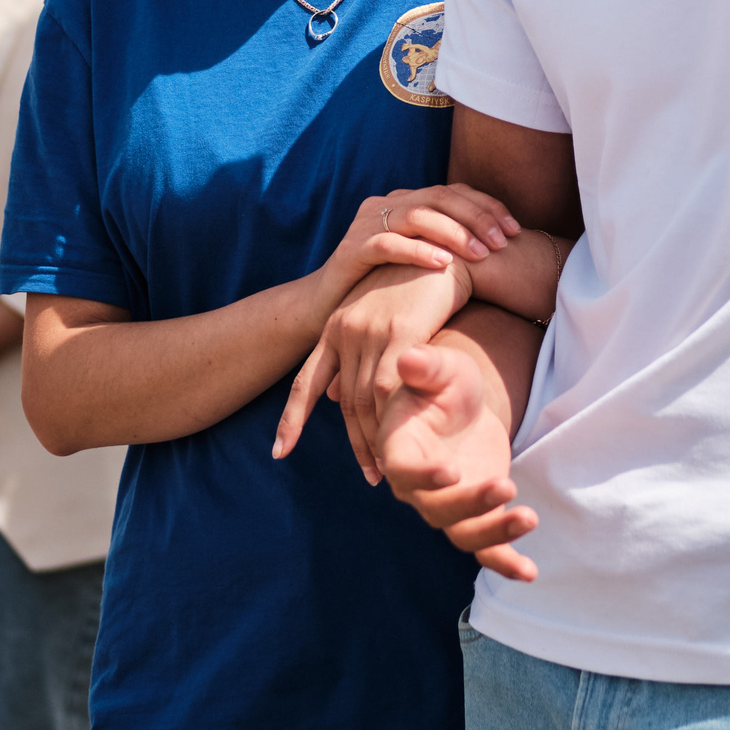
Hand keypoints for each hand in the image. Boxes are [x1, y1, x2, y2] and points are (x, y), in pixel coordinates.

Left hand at [274, 261, 469, 476]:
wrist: (450, 251)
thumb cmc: (416, 285)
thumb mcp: (378, 320)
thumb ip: (355, 358)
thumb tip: (332, 397)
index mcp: (334, 328)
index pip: (304, 382)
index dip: (292, 419)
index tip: (279, 453)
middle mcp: (345, 330)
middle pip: (343, 401)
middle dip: (355, 443)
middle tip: (371, 478)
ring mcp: (371, 331)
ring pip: (367, 401)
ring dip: (376, 440)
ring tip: (390, 470)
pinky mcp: (401, 333)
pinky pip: (393, 389)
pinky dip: (395, 420)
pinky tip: (405, 441)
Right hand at [314, 185, 521, 316]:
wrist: (327, 307)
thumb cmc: (385, 286)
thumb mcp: (422, 260)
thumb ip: (450, 245)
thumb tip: (500, 245)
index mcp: (406, 201)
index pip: (454, 191)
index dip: (487, 207)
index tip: (515, 230)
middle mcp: (387, 204)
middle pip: (440, 197)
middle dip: (477, 218)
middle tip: (503, 241)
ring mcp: (366, 223)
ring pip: (417, 216)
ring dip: (454, 233)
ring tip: (481, 253)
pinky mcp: (351, 249)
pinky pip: (388, 243)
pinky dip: (419, 250)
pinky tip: (444, 263)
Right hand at [377, 343, 538, 580]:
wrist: (463, 405)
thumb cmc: (444, 382)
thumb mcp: (442, 367)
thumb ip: (428, 366)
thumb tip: (409, 358)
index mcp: (399, 449)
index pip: (402, 471)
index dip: (423, 477)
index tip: (451, 471)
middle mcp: (418, 486)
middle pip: (436, 509)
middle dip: (470, 504)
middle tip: (505, 486)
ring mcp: (447, 505)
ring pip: (463, 533)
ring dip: (494, 533)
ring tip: (529, 518)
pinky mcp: (475, 516)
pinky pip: (486, 548)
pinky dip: (506, 562)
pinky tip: (530, 573)